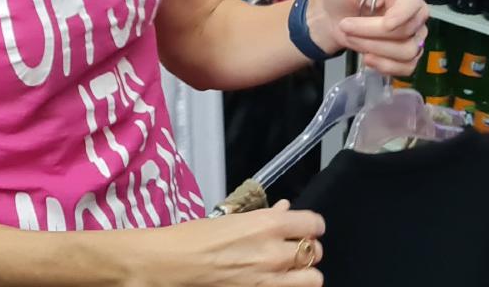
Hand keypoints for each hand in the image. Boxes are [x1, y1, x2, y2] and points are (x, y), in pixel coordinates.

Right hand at [135, 201, 324, 286]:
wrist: (172, 263)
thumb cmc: (195, 236)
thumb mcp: (233, 218)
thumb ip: (266, 216)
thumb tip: (286, 209)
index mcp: (268, 224)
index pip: (315, 223)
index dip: (310, 225)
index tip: (302, 227)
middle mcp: (275, 251)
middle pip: (316, 251)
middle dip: (306, 248)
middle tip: (291, 248)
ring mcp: (270, 278)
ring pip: (314, 278)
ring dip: (304, 273)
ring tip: (290, 270)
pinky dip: (288, 285)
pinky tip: (274, 280)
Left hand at [311, 0, 429, 74]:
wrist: (329, 18)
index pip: (413, 8)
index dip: (398, 19)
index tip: (383, 24)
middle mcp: (416, 14)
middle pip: (406, 33)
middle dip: (371, 34)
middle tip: (346, 26)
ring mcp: (414, 37)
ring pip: (407, 53)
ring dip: (373, 50)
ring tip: (352, 39)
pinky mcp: (406, 56)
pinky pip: (407, 69)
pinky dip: (385, 67)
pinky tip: (367, 58)